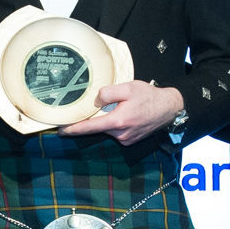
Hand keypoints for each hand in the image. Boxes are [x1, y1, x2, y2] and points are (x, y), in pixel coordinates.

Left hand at [57, 80, 182, 145]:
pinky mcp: (130, 140)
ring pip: (107, 128)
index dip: (74, 129)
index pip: (90, 127)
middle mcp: (121, 134)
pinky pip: (116, 131)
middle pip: (98, 126)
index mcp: (118, 121)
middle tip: (101, 104)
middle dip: (96, 117)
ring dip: (108, 118)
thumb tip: (95, 99)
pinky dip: (116, 123)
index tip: (61, 130)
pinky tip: (126, 113)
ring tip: (122, 106)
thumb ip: (109, 92)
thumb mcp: (128, 88)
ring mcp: (126, 139)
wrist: (169, 108)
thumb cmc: (149, 96)